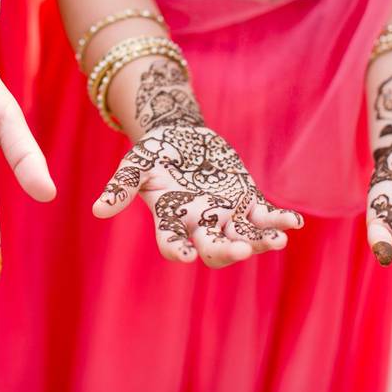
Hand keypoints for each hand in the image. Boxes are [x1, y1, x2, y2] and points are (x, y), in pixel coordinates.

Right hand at [95, 124, 303, 266]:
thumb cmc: (154, 152)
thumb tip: (98, 210)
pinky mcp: (246, 202)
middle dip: (227, 252)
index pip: (172, 243)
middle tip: (239, 250)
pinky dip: (279, 221)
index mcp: (171, 219)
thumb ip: (121, 185)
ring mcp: (225, 216)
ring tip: (276, 241)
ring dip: (260, 242)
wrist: (181, 136)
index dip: (178, 250)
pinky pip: (264, 217)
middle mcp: (199, 224)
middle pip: (213, 249)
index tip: (186, 255)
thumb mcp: (136, 162)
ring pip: (243, 238)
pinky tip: (294, 223)